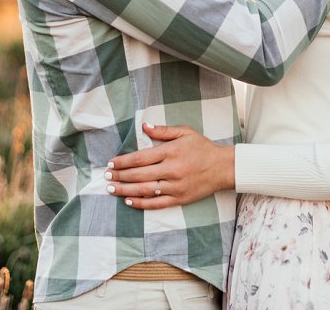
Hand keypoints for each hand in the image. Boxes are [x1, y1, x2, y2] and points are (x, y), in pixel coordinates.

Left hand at [105, 123, 234, 209]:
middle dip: (120, 176)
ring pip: (145, 190)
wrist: (223, 167)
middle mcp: (172, 169)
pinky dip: (142, 203)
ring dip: (126, 190)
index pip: (141, 157)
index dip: (124, 161)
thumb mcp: (185, 132)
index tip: (111, 163)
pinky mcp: (179, 198)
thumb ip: (164, 130)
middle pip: (139, 174)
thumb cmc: (203, 148)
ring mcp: (175, 186)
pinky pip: (157, 203)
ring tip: (112, 189)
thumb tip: (144, 126)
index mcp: (171, 152)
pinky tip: (129, 201)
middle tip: (106, 177)